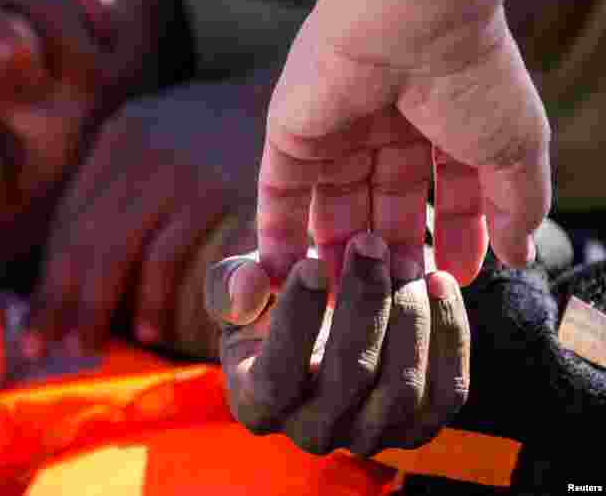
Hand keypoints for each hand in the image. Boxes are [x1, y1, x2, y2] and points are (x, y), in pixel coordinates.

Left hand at [25, 82, 261, 355]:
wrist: (303, 99)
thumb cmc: (231, 134)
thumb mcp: (170, 138)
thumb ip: (130, 183)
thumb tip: (83, 260)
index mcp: (119, 136)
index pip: (68, 217)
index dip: (48, 276)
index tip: (35, 321)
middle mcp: (136, 147)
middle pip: (80, 236)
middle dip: (57, 298)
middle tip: (43, 347)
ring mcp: (173, 167)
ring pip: (110, 248)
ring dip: (94, 305)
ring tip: (85, 345)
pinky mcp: (212, 188)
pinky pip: (164, 255)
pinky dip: (151, 298)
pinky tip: (148, 332)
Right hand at [205, 232, 469, 455]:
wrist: (318, 312)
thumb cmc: (270, 294)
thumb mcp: (236, 281)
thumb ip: (230, 283)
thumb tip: (249, 290)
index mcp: (256, 402)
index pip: (277, 374)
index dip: (296, 319)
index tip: (310, 262)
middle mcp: (312, 432)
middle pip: (349, 377)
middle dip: (364, 304)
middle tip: (370, 244)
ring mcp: (369, 434)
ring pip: (401, 388)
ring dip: (410, 316)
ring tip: (406, 259)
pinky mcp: (419, 425)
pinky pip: (446, 391)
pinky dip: (449, 335)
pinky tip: (440, 282)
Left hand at [257, 6, 549, 288]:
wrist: (409, 18)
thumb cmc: (472, 75)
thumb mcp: (512, 147)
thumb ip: (515, 203)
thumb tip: (521, 253)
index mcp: (441, 118)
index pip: (447, 191)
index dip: (456, 237)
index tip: (458, 281)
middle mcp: (385, 123)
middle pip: (385, 204)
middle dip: (394, 254)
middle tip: (398, 304)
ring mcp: (335, 129)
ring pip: (334, 205)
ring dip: (340, 256)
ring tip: (349, 307)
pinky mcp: (290, 133)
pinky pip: (281, 194)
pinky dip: (282, 236)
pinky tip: (288, 280)